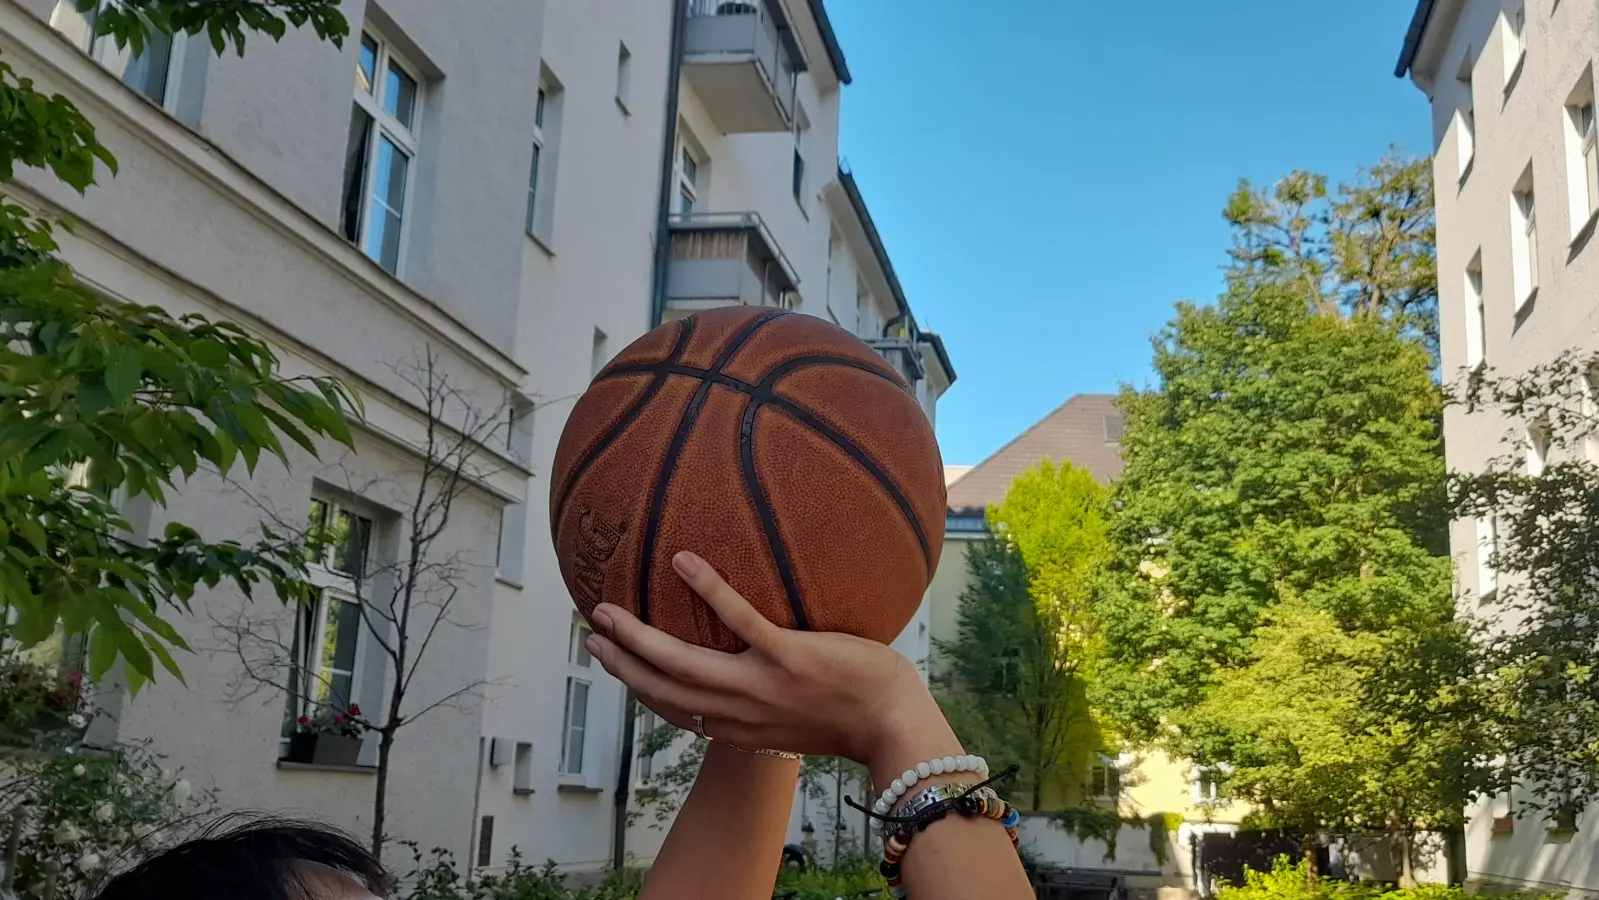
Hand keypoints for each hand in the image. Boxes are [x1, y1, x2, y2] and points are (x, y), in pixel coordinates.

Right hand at [582, 551, 951, 768]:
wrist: (894, 727)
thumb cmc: (854, 715)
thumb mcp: (795, 719)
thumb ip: (765, 700)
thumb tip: (750, 666)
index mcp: (739, 727)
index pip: (674, 708)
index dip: (636, 685)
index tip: (610, 662)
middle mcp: (740, 712)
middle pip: (662, 688)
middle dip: (621, 662)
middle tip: (590, 632)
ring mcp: (761, 684)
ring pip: (682, 662)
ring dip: (639, 636)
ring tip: (608, 609)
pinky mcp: (789, 656)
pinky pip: (739, 618)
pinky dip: (708, 590)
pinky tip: (682, 560)